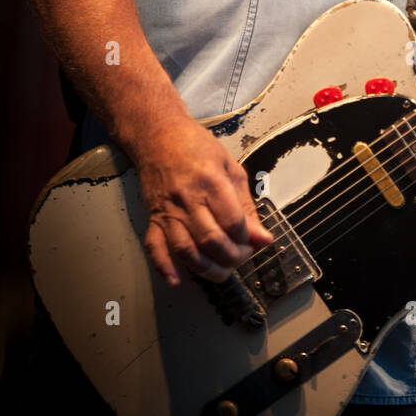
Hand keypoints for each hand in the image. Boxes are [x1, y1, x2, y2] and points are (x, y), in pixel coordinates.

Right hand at [132, 116, 273, 285]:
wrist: (158, 136)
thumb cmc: (196, 146)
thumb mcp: (230, 167)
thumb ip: (246, 204)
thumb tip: (262, 237)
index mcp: (211, 181)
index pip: (232, 221)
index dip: (247, 238)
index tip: (254, 240)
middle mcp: (188, 198)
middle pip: (210, 240)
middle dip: (231, 257)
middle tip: (241, 257)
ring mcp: (168, 211)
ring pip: (185, 249)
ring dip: (206, 269)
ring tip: (222, 272)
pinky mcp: (153, 218)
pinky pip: (155, 247)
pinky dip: (165, 267)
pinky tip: (177, 280)